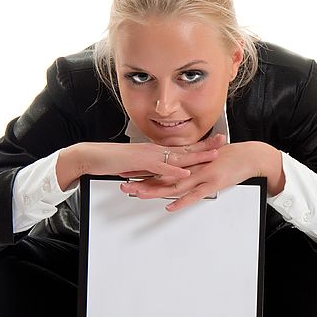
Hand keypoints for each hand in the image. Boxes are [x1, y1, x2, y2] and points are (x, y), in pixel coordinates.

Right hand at [56, 134, 224, 189]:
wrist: (92, 156)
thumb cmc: (111, 160)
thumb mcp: (137, 166)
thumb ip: (151, 169)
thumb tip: (162, 175)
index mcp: (155, 150)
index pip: (182, 147)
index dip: (199, 144)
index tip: (214, 141)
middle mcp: (154, 150)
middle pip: (185, 148)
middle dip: (205, 145)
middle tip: (223, 142)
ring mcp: (148, 155)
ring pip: (177, 156)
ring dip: (196, 156)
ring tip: (213, 156)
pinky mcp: (140, 162)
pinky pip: (160, 167)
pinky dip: (174, 170)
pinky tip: (185, 173)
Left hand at [119, 141, 284, 210]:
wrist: (250, 155)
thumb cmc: (231, 158)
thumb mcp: (207, 161)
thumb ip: (192, 167)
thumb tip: (179, 173)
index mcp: (189, 162)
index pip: (161, 166)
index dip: (143, 169)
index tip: (127, 172)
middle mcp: (192, 167)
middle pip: (162, 176)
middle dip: (142, 180)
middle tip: (124, 184)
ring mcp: (201, 175)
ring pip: (174, 184)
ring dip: (155, 190)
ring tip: (139, 195)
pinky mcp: (213, 183)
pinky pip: (195, 194)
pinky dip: (182, 200)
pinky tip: (170, 205)